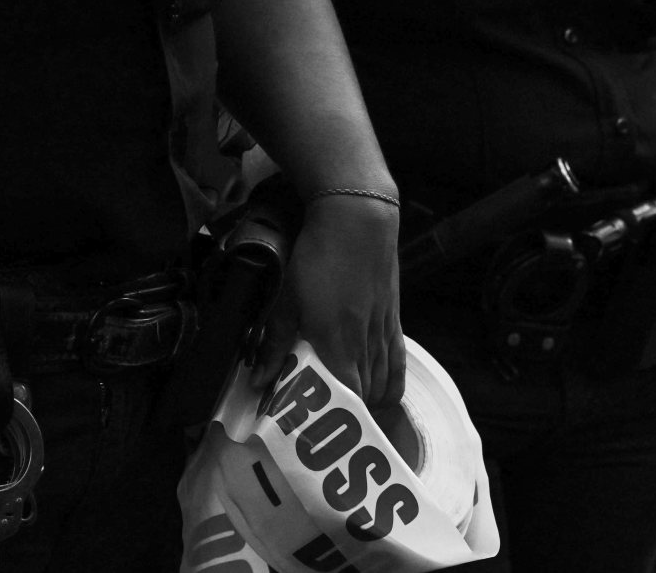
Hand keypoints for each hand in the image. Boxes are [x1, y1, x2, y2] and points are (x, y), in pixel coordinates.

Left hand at [250, 194, 404, 406]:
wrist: (357, 223)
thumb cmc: (317, 259)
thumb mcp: (286, 300)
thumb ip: (275, 343)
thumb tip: (258, 379)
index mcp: (337, 343)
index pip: (343, 398)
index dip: (331, 421)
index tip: (313, 432)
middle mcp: (365, 345)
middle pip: (364, 397)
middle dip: (346, 415)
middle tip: (323, 423)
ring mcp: (384, 334)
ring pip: (382, 385)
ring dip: (366, 401)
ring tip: (346, 410)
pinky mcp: (395, 322)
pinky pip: (397, 365)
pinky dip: (390, 384)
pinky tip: (379, 392)